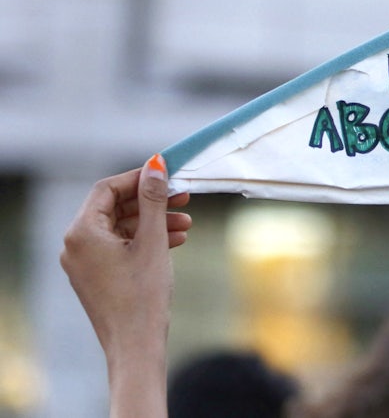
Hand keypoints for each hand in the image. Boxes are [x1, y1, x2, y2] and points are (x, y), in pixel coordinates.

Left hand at [60, 154, 190, 417]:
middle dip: (150, 201)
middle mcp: (76, 245)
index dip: (139, 178)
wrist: (136, 346)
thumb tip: (155, 166)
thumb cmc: (143, 295)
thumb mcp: (153, 240)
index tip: (168, 174)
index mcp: (82, 232)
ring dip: (153, 221)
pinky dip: (144, 240)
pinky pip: (119, 246)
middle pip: (114, 207)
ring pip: (120, 227)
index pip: (108, 189)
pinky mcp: (96, 276)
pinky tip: (174, 241)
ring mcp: (84, 262)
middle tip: (182, 196)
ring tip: (186, 223)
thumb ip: (153, 200)